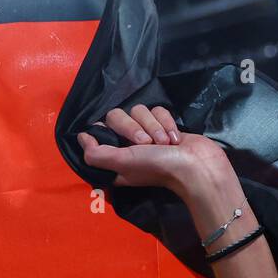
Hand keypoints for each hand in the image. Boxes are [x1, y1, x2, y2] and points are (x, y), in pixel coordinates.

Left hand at [77, 105, 237, 209]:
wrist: (197, 165)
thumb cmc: (158, 167)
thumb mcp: (122, 164)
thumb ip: (97, 154)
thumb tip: (81, 138)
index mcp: (115, 158)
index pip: (98, 133)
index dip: (103, 132)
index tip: (112, 137)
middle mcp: (128, 145)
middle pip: (117, 116)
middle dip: (134, 127)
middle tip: (146, 143)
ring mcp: (147, 134)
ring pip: (139, 111)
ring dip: (153, 126)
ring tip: (163, 143)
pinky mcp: (164, 125)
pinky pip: (158, 110)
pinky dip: (167, 123)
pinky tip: (174, 138)